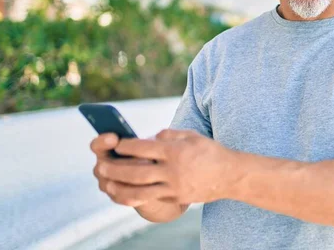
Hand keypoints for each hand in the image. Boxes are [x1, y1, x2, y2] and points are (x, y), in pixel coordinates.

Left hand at [93, 129, 238, 206]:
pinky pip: (152, 198)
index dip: (126, 146)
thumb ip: (169, 135)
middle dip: (116, 170)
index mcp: (175, 151)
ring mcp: (174, 187)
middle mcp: (173, 170)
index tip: (115, 143)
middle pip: (137, 172)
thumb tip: (150, 139)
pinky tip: (124, 193)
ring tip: (107, 184)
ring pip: (140, 190)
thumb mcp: (192, 136)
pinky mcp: (176, 198)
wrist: (230, 175)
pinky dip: (136, 196)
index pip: (144, 148)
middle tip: (102, 167)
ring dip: (120, 188)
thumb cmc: (210, 151)